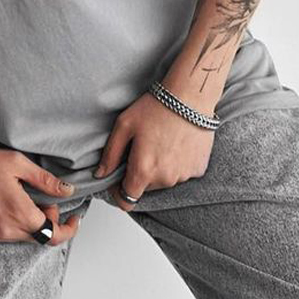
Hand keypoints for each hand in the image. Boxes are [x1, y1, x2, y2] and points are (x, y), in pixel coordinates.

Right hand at [0, 140, 82, 245]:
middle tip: (42, 200)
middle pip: (38, 236)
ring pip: (20, 237)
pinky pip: (2, 236)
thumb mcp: (19, 164)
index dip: (68, 230)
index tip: (74, 220)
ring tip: (19, 200)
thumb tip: (67, 190)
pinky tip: (1, 206)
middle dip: (47, 220)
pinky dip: (9, 225)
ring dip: (27, 223)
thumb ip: (46, 181)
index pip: (54, 235)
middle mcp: (5, 230)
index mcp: (20, 213)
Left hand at [93, 91, 215, 211]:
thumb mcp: (124, 126)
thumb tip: (101, 174)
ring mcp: (184, 175)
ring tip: (160, 143)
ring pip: (164, 181)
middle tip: (142, 149)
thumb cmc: (157, 107)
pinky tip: (175, 144)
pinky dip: (177, 164)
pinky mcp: (198, 169)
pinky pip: (181, 173)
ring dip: (159, 169)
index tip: (118, 179)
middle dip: (140, 174)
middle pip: (145, 188)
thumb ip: (110, 154)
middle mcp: (165, 179)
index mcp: (144, 171)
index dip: (119, 192)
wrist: (191, 96)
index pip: (126, 201)